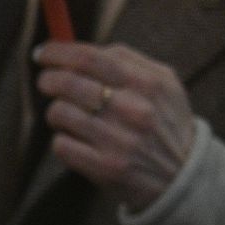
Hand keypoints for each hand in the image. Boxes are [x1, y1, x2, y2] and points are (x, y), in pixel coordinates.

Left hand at [34, 41, 196, 208]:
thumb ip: (125, 59)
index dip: (57, 52)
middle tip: (46, 82)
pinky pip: (61, 144)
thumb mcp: (163, 84)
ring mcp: (120, 141)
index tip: (42, 53)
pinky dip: (62, 139)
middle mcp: (135, 111)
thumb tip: (75, 48)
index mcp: (148, 84)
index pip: (89, 58)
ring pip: (59, 112)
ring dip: (56, 111)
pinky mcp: (106, 168)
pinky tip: (76, 139)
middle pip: (68, 82)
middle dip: (48, 80)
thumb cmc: (162, 121)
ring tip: (68, 115)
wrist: (183, 177)